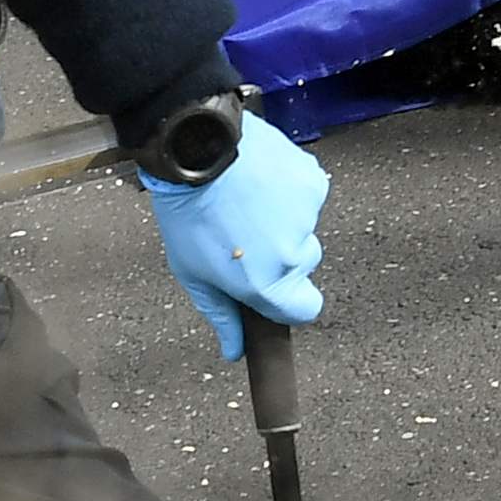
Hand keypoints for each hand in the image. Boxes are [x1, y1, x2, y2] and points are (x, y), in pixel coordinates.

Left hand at [142, 111, 325, 360]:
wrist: (195, 150)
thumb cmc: (188, 211)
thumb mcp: (193, 273)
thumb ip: (221, 315)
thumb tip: (235, 350)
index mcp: (268, 284)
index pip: (305, 311)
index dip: (287, 301)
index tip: (270, 286)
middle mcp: (295, 254)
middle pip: (303, 266)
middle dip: (280, 255)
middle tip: (246, 235)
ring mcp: (308, 217)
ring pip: (304, 228)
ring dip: (283, 220)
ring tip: (247, 202)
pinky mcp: (313, 183)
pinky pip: (308, 197)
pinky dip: (290, 192)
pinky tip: (261, 182)